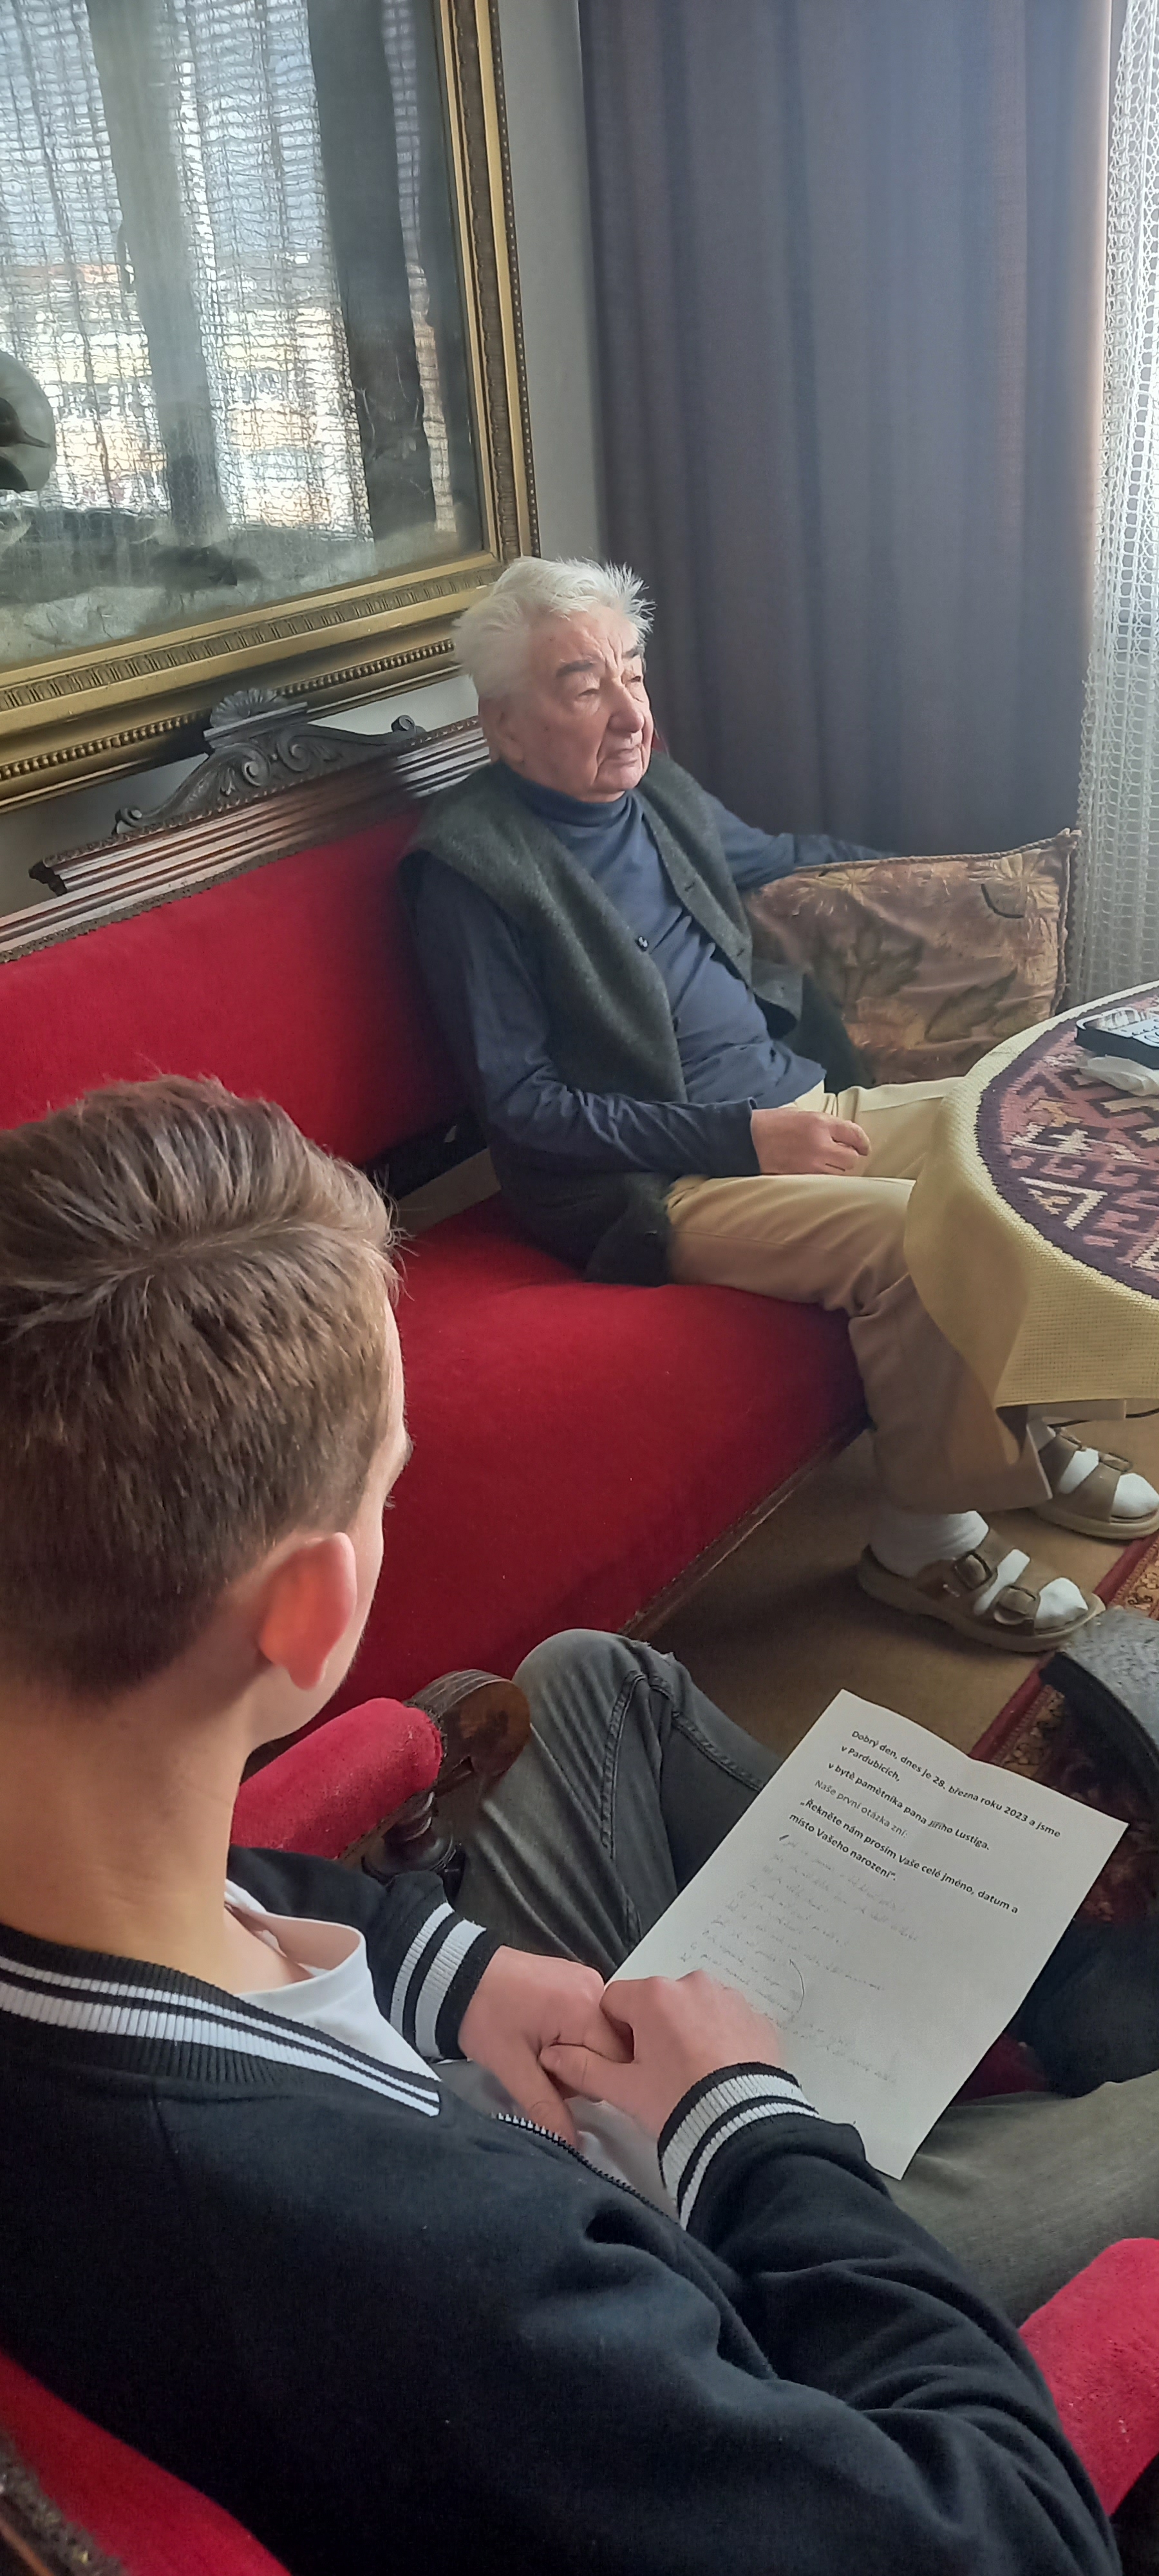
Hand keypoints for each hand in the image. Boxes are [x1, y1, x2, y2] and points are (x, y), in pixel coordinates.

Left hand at [457, 1945, 629, 2145]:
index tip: (552, 2081)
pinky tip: (541, 2035)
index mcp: (584, 2007)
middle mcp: (594, 1987)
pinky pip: (586, 2018)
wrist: (457, 1975)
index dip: (585, 2082)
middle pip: (610, 2049)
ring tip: (537, 2050)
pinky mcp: (575, 1980)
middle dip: (579, 2068)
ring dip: (573, 2053)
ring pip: (598, 2036)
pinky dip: (569, 2035)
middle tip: (541, 2065)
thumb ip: (544, 2106)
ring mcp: (585, 1980)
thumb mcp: (511, 2067)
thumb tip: (569, 2142)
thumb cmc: (482, 2014)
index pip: (614, 2063)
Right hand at [542, 1971, 786, 2140]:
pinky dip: (719, 2039)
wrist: (742, 2126)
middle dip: (653, 2033)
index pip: (615, 2003)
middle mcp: (691, 1983)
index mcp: (653, 1994)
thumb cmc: (674, 2101)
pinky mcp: (757, 2017)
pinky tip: (720, 2073)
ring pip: (692, 2011)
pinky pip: (726, 2022)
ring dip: (687, 2033)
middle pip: (656, 2005)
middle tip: (661, 2077)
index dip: (615, 2036)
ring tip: (693, 2076)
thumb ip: (584, 2067)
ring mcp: (728, 1997)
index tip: (629, 2067)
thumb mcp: (624, 2090)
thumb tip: (551, 2054)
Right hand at [750, 1105, 869, 1175]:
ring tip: (822, 1163)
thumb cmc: (772, 1123)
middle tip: (838, 1155)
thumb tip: (844, 1136)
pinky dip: (823, 1178)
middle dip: (847, 1157)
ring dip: (835, 1169)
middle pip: (851, 1159)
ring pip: (838, 1173)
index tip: (864, 1149)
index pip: (855, 1135)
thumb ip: (825, 1124)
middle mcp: (820, 1144)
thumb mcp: (802, 1114)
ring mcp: (811, 1164)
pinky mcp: (802, 1178)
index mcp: (820, 1123)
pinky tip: (814, 1171)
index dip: (863, 1143)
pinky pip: (823, 1182)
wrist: (746, 1139)